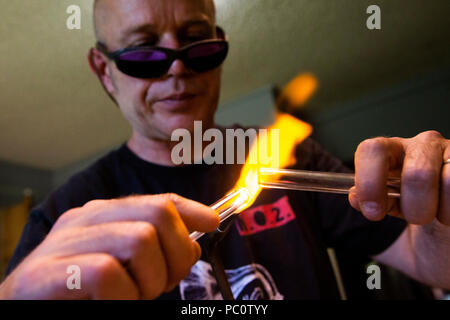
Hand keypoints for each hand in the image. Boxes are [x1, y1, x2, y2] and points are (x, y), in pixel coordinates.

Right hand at [0, 194, 218, 299]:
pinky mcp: (43, 274)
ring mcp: (62, 244)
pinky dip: (122, 296)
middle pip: (156, 215)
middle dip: (175, 254)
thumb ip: (152, 251)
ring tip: (133, 298)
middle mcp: (83, 221)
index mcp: (102, 216)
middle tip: (162, 285)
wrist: (27, 310)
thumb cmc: (80, 295)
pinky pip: (105, 272)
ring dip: (149, 281)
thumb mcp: (123, 266)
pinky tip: (113, 303)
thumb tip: (193, 243)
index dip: (190, 210)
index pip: (157, 201)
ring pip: (139, 240)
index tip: (212, 222)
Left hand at [349, 131, 449, 225]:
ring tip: (437, 214)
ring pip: (449, 181)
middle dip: (415, 209)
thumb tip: (356, 197)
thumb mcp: (388, 205)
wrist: (443, 219)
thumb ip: (369, 201)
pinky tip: (449, 211)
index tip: (374, 212)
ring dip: (441, 210)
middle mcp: (422, 143)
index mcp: (391, 150)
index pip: (372, 150)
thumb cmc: (412, 205)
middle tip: (415, 219)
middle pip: (417, 174)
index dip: (370, 183)